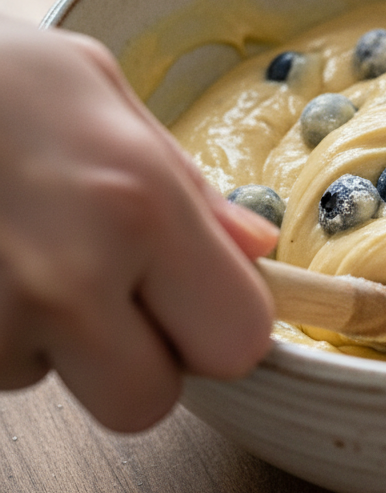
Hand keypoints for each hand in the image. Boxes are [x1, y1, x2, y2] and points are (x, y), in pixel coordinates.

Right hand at [0, 19, 275, 430]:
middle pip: (146, 401)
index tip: (202, 297)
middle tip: (112, 288)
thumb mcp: (101, 92)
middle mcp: (67, 277)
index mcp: (140, 205)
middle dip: (140, 358)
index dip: (223, 324)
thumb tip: (256, 249)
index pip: (237, 339)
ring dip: (53, 340)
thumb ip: (188, 184)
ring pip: (59, 386)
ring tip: (22, 249)